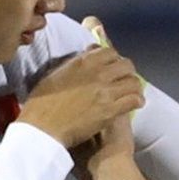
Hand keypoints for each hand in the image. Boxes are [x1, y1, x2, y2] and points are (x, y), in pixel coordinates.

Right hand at [18, 44, 143, 148]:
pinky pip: (134, 99)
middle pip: (126, 65)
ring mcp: (106, 91)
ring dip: (133, 87)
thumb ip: (73, 64)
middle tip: (123, 81)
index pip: (110, 51)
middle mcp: (98, 72)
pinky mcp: (111, 109)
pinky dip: (136, 101)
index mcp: (83, 62)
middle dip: (126, 72)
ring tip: (131, 93)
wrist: (43, 128)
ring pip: (133, 81)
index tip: (112, 67)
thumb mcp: (54, 74)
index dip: (113, 59)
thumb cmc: (42, 103)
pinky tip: (134, 104)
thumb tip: (86, 57)